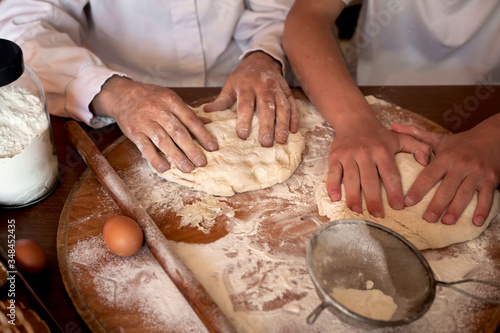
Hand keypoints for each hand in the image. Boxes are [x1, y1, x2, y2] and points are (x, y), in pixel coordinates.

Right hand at [91, 76, 217, 172]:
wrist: (121, 94)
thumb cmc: (150, 97)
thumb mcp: (170, 98)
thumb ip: (188, 112)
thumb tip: (208, 123)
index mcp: (171, 101)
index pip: (190, 119)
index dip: (203, 134)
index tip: (213, 147)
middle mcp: (159, 111)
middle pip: (178, 132)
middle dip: (191, 149)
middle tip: (202, 162)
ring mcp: (145, 122)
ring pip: (163, 141)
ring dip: (176, 156)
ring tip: (187, 168)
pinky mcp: (134, 132)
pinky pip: (145, 147)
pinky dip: (155, 158)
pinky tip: (164, 168)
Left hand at [204, 51, 298, 146]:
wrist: (262, 59)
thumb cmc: (244, 75)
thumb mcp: (230, 83)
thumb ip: (222, 99)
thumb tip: (206, 111)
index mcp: (246, 85)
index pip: (245, 104)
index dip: (244, 119)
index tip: (243, 135)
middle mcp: (263, 86)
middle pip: (266, 107)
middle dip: (266, 126)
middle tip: (265, 143)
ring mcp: (277, 89)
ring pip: (282, 107)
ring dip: (283, 124)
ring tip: (281, 140)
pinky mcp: (287, 91)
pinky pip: (293, 105)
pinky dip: (294, 118)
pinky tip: (294, 131)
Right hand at [328, 120, 430, 217]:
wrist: (354, 121)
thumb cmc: (379, 135)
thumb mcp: (401, 137)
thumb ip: (419, 148)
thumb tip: (426, 162)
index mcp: (382, 151)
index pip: (390, 174)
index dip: (394, 192)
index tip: (399, 207)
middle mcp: (365, 153)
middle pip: (369, 180)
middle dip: (373, 199)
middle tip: (377, 215)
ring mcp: (348, 155)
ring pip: (350, 179)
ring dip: (353, 196)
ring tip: (358, 211)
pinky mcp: (335, 157)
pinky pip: (332, 173)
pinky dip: (333, 186)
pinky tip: (336, 198)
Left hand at [392, 123, 499, 225]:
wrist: (493, 137)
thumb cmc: (460, 143)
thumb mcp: (438, 138)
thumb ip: (415, 135)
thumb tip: (393, 126)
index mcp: (446, 157)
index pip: (429, 174)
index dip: (418, 188)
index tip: (408, 201)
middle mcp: (461, 165)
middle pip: (447, 188)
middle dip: (437, 204)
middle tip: (427, 218)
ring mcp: (477, 173)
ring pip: (465, 194)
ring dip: (456, 209)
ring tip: (446, 222)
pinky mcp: (491, 180)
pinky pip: (487, 197)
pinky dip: (482, 210)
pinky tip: (475, 222)